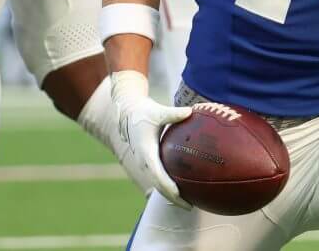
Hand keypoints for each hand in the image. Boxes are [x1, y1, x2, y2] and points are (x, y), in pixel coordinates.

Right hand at [111, 70, 192, 207]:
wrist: (127, 114)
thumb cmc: (144, 112)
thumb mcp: (158, 111)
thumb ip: (174, 114)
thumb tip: (191, 111)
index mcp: (146, 153)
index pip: (158, 175)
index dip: (168, 186)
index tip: (179, 194)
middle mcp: (144, 163)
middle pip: (159, 186)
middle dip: (173, 198)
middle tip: (190, 206)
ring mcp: (145, 165)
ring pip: (158, 185)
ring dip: (172, 195)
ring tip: (191, 203)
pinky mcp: (149, 163)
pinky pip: (160, 178)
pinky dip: (170, 186)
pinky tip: (186, 188)